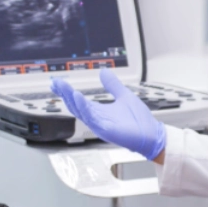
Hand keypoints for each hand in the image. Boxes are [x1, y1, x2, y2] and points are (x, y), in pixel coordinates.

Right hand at [52, 69, 166, 159]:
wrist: (152, 135)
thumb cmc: (139, 121)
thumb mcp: (124, 96)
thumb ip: (113, 85)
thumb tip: (104, 72)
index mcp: (99, 112)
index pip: (78, 101)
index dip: (67, 92)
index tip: (57, 83)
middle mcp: (96, 119)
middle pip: (75, 106)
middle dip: (64, 94)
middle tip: (55, 83)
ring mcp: (100, 125)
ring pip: (80, 112)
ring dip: (71, 99)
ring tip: (64, 87)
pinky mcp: (105, 130)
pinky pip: (91, 118)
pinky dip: (84, 107)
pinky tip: (78, 96)